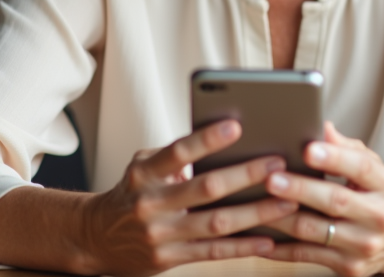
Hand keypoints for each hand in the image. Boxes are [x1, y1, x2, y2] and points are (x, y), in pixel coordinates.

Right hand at [82, 120, 299, 276]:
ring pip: (216, 223)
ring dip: (255, 213)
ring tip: (287, 202)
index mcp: (144, 173)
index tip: (236, 125)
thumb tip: (224, 142)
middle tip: (279, 164)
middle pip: (205, 188)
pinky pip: (212, 253)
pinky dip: (242, 246)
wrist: (96, 237)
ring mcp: (160, 234)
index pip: (177, 151)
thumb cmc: (133, 192)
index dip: (207, 139)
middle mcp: (151, 203)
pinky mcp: (169, 258)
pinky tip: (268, 239)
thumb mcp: (144, 166)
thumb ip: (176, 155)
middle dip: (246, 175)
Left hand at [261, 122, 383, 276]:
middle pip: (335, 200)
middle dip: (300, 189)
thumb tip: (321, 126)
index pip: (361, 168)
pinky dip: (281, 247)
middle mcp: (379, 216)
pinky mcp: (349, 267)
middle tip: (271, 179)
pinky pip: (307, 256)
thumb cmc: (376, 194)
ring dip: (282, 218)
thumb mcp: (372, 168)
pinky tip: (261, 237)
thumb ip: (345, 147)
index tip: (308, 149)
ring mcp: (364, 245)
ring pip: (315, 231)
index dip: (334, 157)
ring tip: (256, 205)